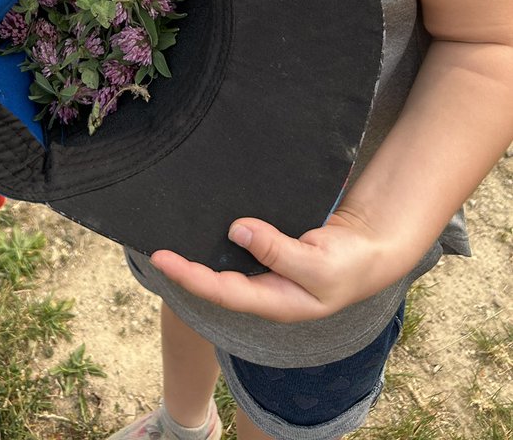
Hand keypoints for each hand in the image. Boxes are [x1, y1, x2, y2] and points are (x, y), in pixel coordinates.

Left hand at [151, 205, 399, 323]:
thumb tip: (236, 229)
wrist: (371, 247)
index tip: (161, 257)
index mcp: (274, 301)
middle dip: (183, 268)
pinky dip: (217, 237)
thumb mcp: (318, 264)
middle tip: (152, 247)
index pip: (222, 291)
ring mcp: (265, 271)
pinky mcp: (269, 250)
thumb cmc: (348, 263)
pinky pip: (237, 245)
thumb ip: (278, 250)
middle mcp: (263, 288)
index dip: (189, 276)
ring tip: (166, 234)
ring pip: (223, 265)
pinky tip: (201, 222)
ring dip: (196, 253)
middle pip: (214, 282)